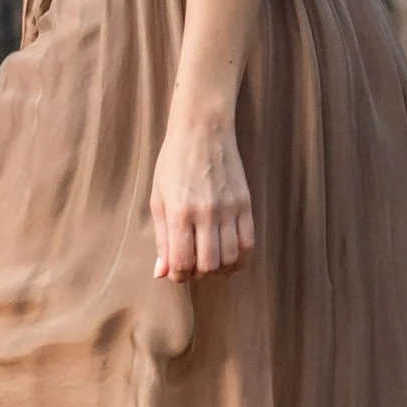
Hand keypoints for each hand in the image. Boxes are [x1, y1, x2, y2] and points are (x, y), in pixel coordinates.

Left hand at [150, 110, 254, 280]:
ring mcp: (229, 209)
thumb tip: (162, 272)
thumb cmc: (173, 162)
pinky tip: (229, 256)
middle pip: (208, 265)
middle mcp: (206, 213)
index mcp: (179, 212)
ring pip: (230, 258)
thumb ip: (162, 238)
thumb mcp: (158, 198)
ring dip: (219, 268)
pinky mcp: (245, 204)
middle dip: (198, 273)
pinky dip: (239, 258)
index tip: (176, 271)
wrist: (203, 130)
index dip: (178, 275)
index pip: (181, 262)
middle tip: (193, 265)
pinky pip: (248, 243)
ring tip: (210, 260)